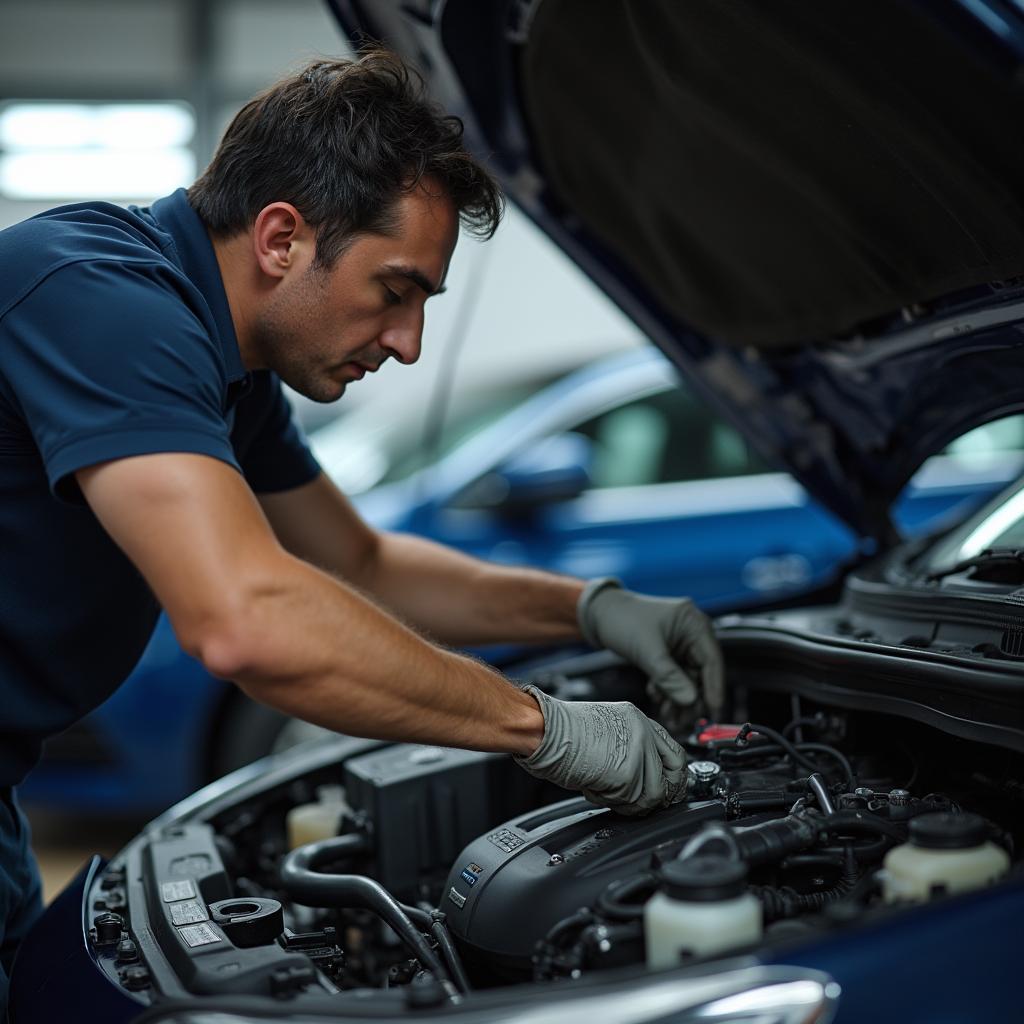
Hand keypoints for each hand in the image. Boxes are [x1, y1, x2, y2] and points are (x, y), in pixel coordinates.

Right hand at [513, 685, 686, 814]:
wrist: (543, 730)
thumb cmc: (560, 730)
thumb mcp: (604, 728)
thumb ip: (628, 746)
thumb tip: (645, 773)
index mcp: (638, 719)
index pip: (674, 752)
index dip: (674, 775)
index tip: (670, 789)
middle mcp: (643, 732)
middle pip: (673, 774)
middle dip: (661, 793)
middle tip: (644, 802)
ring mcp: (637, 752)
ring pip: (652, 795)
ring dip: (629, 801)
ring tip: (604, 790)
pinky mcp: (627, 774)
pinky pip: (629, 802)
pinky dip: (611, 802)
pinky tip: (593, 787)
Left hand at [577, 578, 724, 727]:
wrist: (600, 613)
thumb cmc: (623, 619)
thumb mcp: (647, 650)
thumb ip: (669, 676)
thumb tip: (691, 700)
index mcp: (693, 623)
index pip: (712, 659)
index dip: (714, 686)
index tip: (712, 709)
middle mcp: (691, 633)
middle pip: (701, 672)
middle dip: (691, 697)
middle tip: (684, 720)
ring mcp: (679, 643)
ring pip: (686, 678)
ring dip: (678, 697)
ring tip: (670, 717)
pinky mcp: (668, 652)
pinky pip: (674, 676)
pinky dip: (668, 689)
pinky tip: (658, 699)